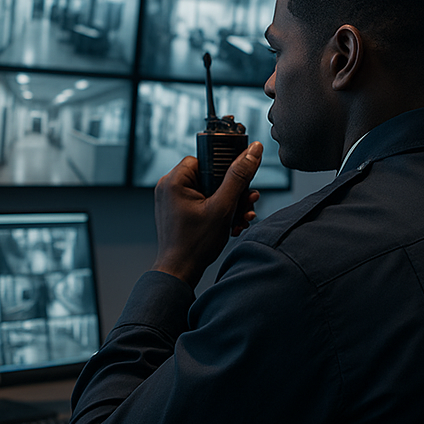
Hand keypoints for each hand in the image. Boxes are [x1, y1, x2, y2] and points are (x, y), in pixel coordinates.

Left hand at [151, 142, 262, 288]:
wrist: (181, 272)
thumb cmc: (195, 244)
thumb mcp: (223, 207)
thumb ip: (239, 177)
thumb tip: (253, 151)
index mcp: (174, 180)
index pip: (207, 159)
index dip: (227, 169)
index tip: (241, 182)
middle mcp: (170, 187)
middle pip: (210, 176)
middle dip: (233, 192)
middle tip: (247, 204)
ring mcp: (173, 200)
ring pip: (209, 191)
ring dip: (230, 204)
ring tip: (243, 218)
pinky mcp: (178, 211)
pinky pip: (202, 203)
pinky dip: (218, 212)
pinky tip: (232, 224)